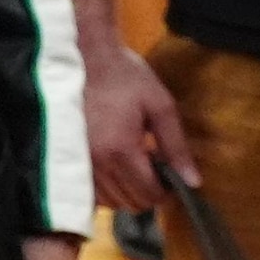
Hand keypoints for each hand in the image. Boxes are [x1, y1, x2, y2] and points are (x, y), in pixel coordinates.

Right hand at [81, 29, 197, 212]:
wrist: (83, 56)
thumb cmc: (125, 77)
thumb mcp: (161, 106)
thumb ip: (177, 146)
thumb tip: (193, 181)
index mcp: (122, 150)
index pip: (149, 194)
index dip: (166, 191)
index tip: (171, 173)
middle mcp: (97, 163)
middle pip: (129, 203)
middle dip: (147, 192)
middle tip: (154, 167)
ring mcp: (78, 161)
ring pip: (108, 201)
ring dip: (126, 191)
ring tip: (133, 165)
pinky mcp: (67, 156)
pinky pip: (90, 191)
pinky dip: (106, 187)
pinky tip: (113, 166)